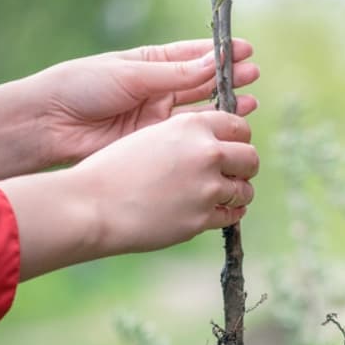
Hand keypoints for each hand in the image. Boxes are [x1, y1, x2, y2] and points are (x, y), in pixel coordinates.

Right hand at [0, 111, 257, 279]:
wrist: (93, 204)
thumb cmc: (114, 169)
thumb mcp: (152, 136)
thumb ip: (186, 137)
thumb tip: (215, 146)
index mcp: (192, 126)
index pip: (238, 126)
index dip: (238, 137)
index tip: (233, 146)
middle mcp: (206, 153)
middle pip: (250, 157)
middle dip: (245, 165)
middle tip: (234, 173)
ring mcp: (206, 188)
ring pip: (245, 190)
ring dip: (239, 192)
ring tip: (226, 195)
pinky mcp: (202, 219)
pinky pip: (232, 215)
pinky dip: (230, 213)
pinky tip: (221, 211)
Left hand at [33, 38, 259, 165]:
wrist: (50, 124)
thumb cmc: (83, 87)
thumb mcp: (132, 74)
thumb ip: (174, 74)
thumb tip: (213, 64)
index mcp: (149, 65)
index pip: (192, 57)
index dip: (219, 55)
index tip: (245, 51)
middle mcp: (157, 91)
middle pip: (201, 84)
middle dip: (228, 79)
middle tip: (253, 75)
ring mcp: (157, 119)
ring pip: (199, 111)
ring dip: (225, 106)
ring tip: (251, 101)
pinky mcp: (154, 144)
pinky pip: (188, 138)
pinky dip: (209, 134)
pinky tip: (228, 128)